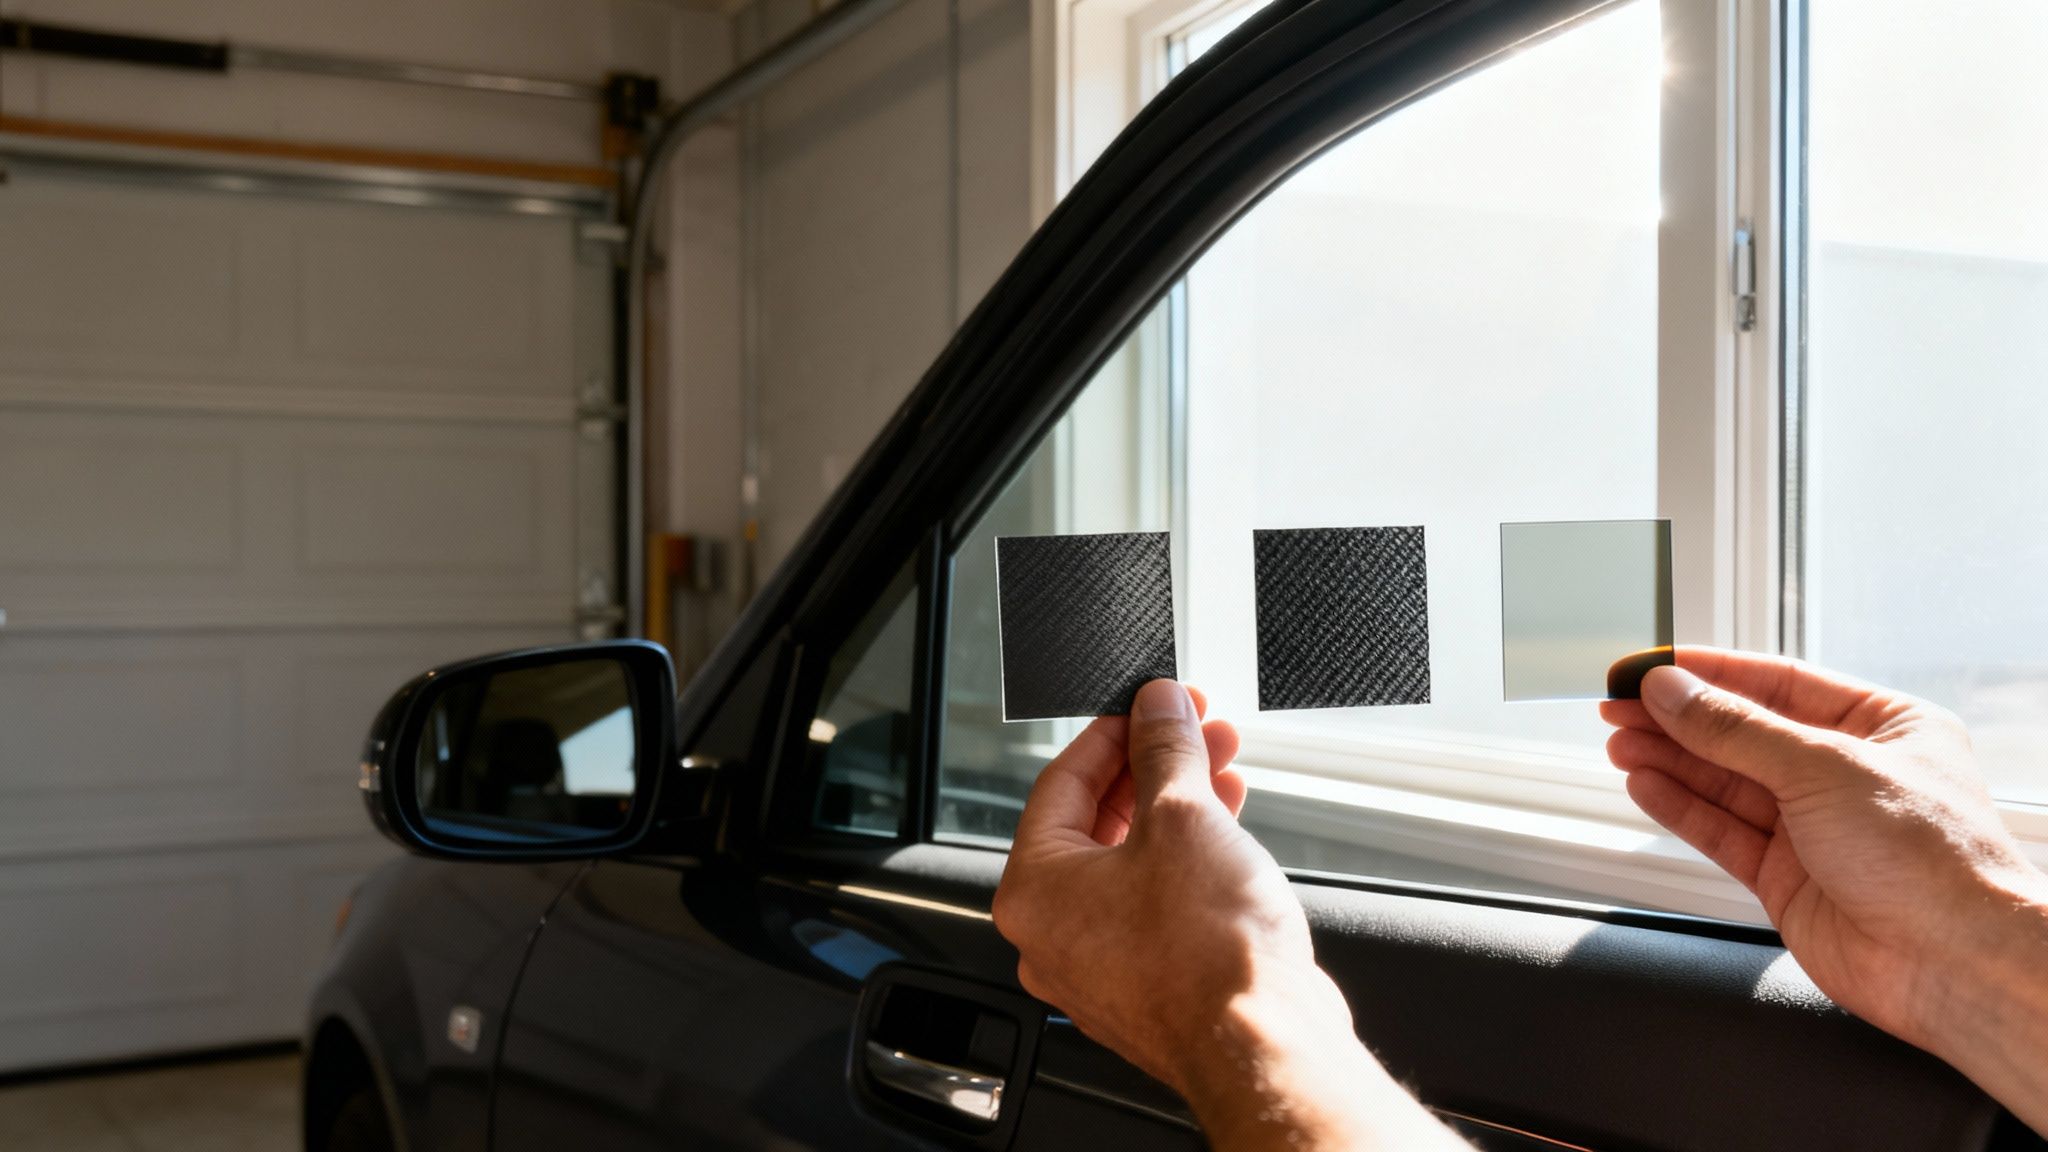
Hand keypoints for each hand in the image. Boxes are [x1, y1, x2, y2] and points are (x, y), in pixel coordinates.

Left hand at [994, 679, 1466, 1150]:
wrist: (1265, 1045)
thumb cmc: (1210, 953)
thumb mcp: (1184, 815)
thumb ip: (1164, 748)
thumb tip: (1156, 706)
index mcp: (1033, 891)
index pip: (1060, 781)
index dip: (1112, 731)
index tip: (1147, 704)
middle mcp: (1053, 935)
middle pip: (1096, 820)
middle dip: (1153, 765)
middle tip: (1194, 728)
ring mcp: (1099, 966)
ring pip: (1130, 861)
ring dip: (1176, 806)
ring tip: (1222, 766)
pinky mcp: (1146, 984)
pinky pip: (1153, 902)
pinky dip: (1183, 859)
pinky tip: (1225, 825)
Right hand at [1603, 649, 2047, 1130]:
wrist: (1953, 963)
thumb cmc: (1931, 859)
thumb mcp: (1823, 767)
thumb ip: (1734, 730)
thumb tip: (1672, 691)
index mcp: (1883, 726)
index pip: (1779, 682)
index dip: (1709, 672)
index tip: (1651, 667)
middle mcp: (1848, 774)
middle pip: (1743, 733)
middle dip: (1679, 718)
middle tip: (1619, 704)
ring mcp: (1816, 828)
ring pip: (1726, 783)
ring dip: (1671, 760)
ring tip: (1618, 741)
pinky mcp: (1788, 878)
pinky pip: (1723, 832)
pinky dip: (1681, 808)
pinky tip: (1645, 783)